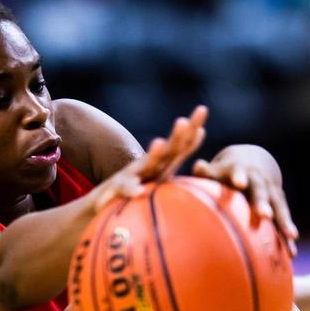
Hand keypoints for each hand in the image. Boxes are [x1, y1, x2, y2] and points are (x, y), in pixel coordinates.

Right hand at [91, 105, 208, 209]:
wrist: (107, 196)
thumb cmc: (143, 184)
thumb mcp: (165, 170)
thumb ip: (181, 152)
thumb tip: (202, 130)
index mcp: (165, 162)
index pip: (182, 145)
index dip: (192, 132)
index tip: (202, 113)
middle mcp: (151, 163)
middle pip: (168, 149)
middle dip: (177, 136)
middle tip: (183, 122)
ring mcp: (135, 174)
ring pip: (147, 164)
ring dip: (154, 154)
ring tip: (159, 143)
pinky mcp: (119, 186)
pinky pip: (126, 187)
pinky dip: (132, 188)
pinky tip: (139, 191)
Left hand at [193, 146, 298, 255]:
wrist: (251, 166)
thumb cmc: (225, 175)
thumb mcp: (217, 171)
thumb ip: (207, 172)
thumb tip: (199, 166)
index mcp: (241, 171)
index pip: (239, 172)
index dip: (239, 176)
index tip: (239, 183)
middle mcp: (259, 181)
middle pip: (262, 191)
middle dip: (263, 202)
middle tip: (264, 214)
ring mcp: (272, 195)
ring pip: (279, 208)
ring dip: (284, 221)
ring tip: (291, 235)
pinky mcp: (279, 209)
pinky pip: (284, 223)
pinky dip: (287, 238)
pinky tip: (291, 254)